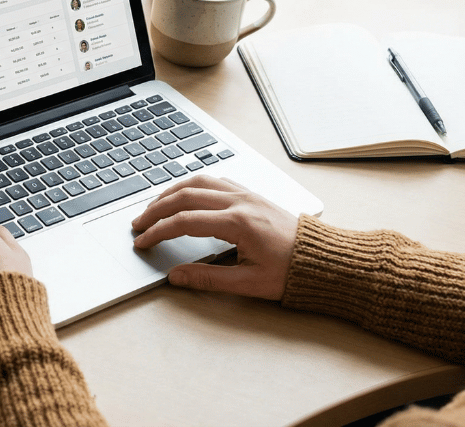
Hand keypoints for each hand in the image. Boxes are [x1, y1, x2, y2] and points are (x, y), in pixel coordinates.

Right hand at [132, 175, 297, 299]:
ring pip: (198, 182)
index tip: (142, 243)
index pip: (184, 222)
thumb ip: (208, 279)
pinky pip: (214, 181)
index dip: (158, 232)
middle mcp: (240, 201)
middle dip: (156, 209)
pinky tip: (185, 195)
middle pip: (185, 195)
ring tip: (154, 207)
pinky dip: (192, 186)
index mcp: (238, 222)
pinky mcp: (252, 194)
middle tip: (138, 224)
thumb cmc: (292, 272)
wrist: (325, 259)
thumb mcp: (249, 283)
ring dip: (171, 192)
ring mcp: (246, 194)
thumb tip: (175, 277)